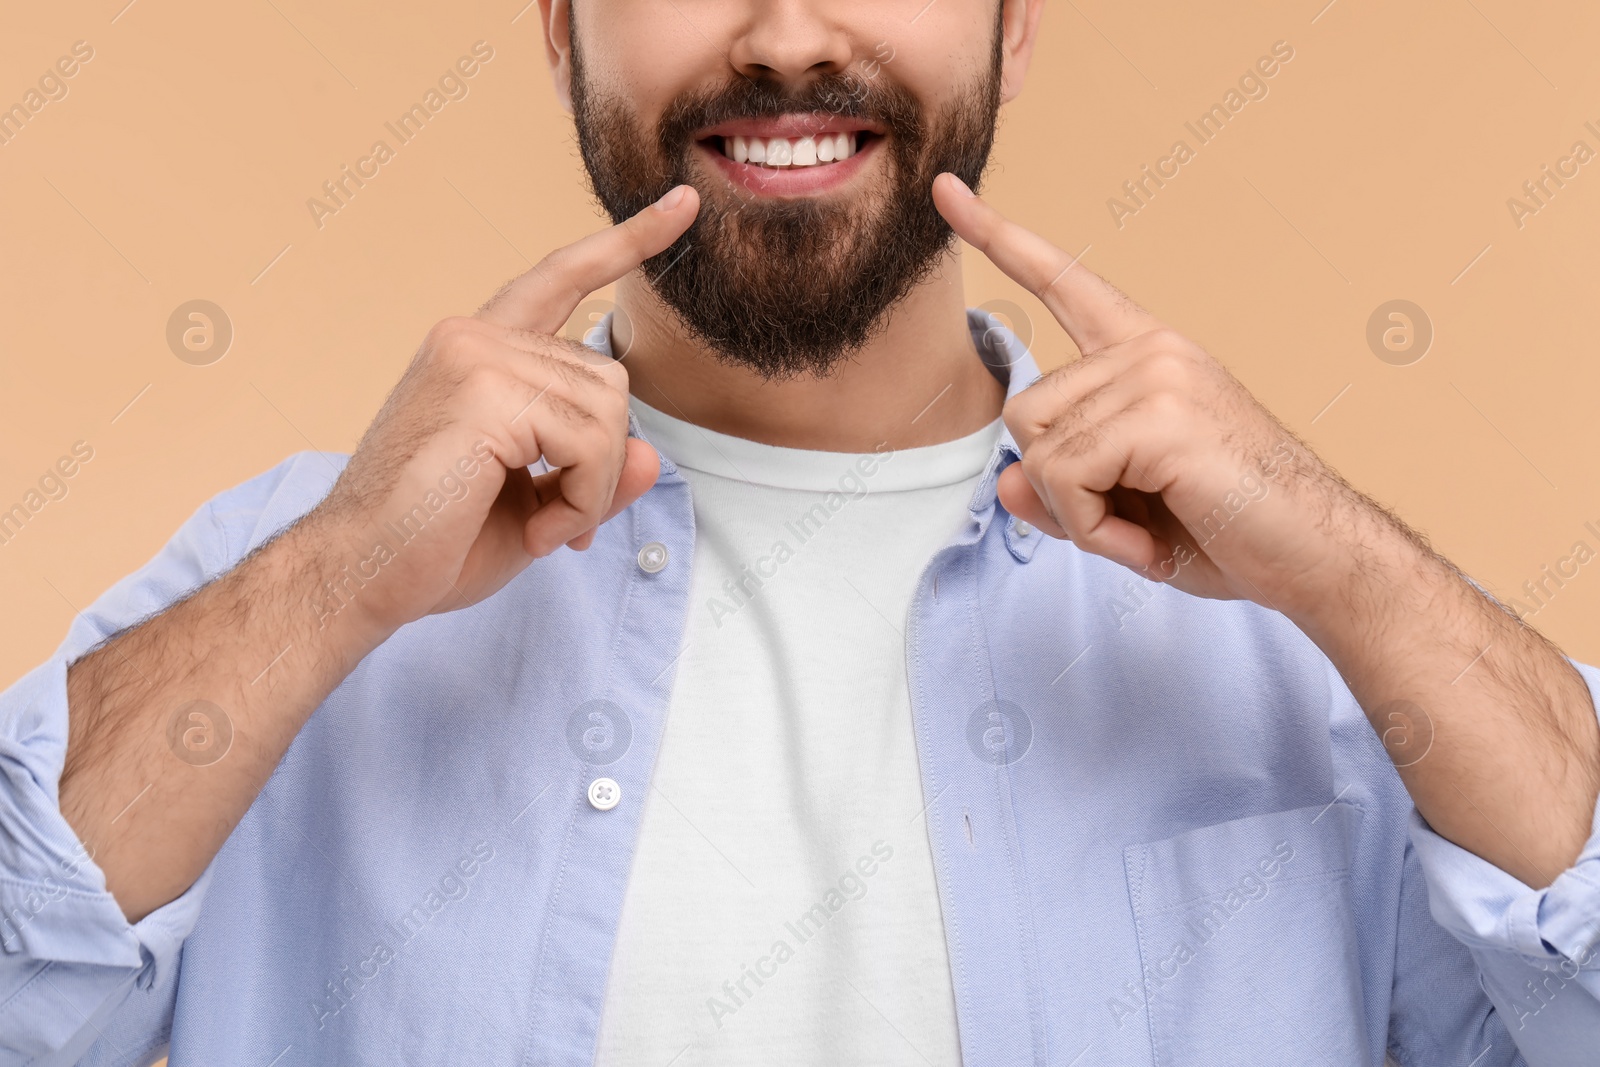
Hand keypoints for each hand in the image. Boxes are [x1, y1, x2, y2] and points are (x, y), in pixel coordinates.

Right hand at [307, 184, 700, 634]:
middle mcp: (474, 337)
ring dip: (593, 489)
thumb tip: (652, 455)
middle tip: (564, 522)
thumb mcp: (537, 506)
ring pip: (607, 412)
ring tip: (545, 530)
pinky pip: (589, 442)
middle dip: (603, 463)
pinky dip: (582, 499)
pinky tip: (540, 532)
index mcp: (479, 351)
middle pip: (608, 380)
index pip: (561, 278)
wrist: (358, 576)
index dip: (625, 243)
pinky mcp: (485, 391)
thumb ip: (595, 472)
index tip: (681, 205)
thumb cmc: (430, 544)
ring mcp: (476, 356)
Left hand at [933, 173, 1363, 614]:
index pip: (1063, 283)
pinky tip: (1147, 540)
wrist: (1315, 559)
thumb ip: (1060, 493)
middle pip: (1024, 416)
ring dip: (1078, 514)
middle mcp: (1149, 349)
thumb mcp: (1123, 513)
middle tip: (1132, 519)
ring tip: (1148, 527)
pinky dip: (1093, 530)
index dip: (998, 238)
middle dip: (1059, 488)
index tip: (945, 191)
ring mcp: (1156, 374)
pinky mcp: (1159, 414)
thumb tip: (1004, 485)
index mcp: (1144, 354)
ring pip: (1037, 453)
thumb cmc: (1232, 530)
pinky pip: (1065, 479)